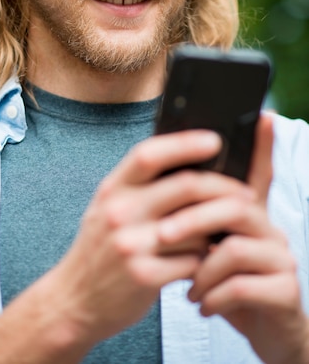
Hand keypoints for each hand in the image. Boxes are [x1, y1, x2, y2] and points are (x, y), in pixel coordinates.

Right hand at [47, 129, 256, 351]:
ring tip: (224, 232)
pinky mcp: (144, 277)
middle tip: (246, 193)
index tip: (214, 140)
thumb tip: (187, 161)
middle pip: (184, 186)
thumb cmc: (99, 249)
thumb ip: (138, 185)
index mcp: (112, 189)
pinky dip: (205, 260)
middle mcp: (119, 212)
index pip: (149, 154)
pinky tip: (205, 262)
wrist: (75, 300)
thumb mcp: (107, 207)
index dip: (184, 143)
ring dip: (215, 230)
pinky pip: (192, 261)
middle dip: (222, 187)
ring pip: (195, 227)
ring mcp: (131, 245)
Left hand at [173, 114, 308, 363]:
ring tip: (187, 285)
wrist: (259, 334)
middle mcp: (270, 228)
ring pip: (234, 247)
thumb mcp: (210, 247)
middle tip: (163, 236)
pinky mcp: (285, 291)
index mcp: (250, 213)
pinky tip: (202, 305)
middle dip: (192, 219)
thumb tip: (166, 183)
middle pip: (234, 205)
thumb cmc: (226, 283)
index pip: (257, 171)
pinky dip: (213, 296)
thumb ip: (198, 215)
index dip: (261, 145)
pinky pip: (242, 285)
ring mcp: (281, 258)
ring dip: (201, 268)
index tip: (262, 115)